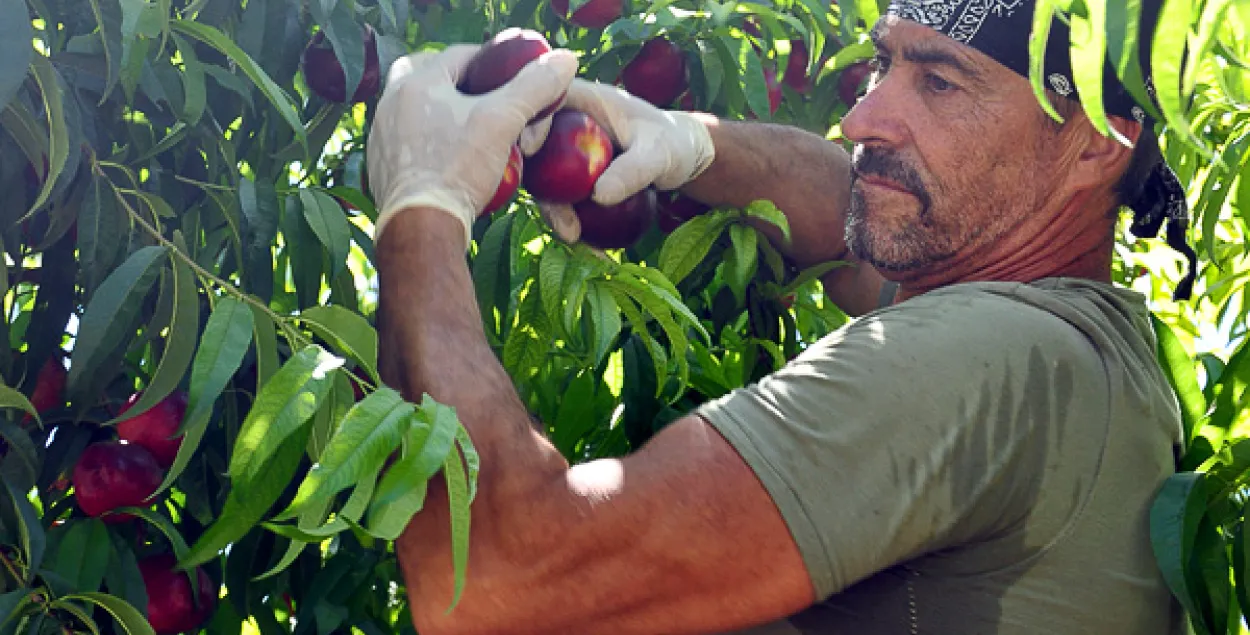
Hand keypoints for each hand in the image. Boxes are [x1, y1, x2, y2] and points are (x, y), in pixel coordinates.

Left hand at [367, 45, 577, 248]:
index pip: (460, 55)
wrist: (421, 225)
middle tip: (481, 97)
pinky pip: (404, 138)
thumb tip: (566, 59)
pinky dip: (425, 139)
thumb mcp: (503, 123)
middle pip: (425, 72)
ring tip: (466, 127)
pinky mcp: (379, 164)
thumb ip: (534, 87)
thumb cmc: (459, 169)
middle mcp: (391, 101)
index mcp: (418, 81)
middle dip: (454, 79)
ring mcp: (380, 134)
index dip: (491, 62)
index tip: (510, 77)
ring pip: (412, 106)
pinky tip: (446, 156)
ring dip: (437, 109)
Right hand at [525, 79, 714, 242]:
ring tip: (574, 237)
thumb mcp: (659, 154)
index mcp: (585, 100)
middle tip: (560, 219)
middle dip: (539, 182)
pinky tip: (582, 241)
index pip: (544, 100)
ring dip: (553, 208)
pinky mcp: (570, 174)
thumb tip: (599, 196)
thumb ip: (633, 170)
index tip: (529, 149)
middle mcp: (567, 122)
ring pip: (543, 176)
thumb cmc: (674, 143)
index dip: (530, 119)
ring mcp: (565, 149)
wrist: (681, 158)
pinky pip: (559, 194)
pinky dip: (567, 216)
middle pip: (535, 145)